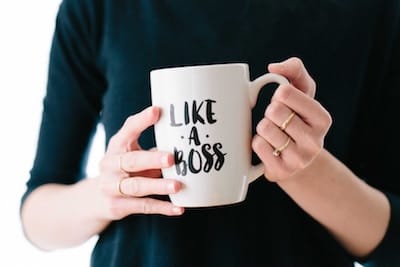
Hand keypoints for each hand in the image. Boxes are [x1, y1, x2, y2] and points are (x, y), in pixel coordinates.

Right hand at [96, 106, 183, 220]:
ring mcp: (111, 187)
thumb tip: (184, 140)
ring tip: (177, 186)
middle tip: (171, 158)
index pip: (127, 130)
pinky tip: (179, 208)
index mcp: (116, 146)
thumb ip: (152, 147)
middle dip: (152, 159)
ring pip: (136, 186)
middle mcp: (110, 165)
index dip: (141, 121)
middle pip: (131, 161)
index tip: (157, 111)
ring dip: (158, 186)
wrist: (96, 199)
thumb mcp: (132, 153)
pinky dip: (162, 208)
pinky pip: (142, 207)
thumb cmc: (124, 169)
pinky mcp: (117, 206)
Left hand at [252, 57, 331, 181]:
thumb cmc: (297, 119)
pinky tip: (268, 147)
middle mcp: (315, 141)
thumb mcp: (302, 92)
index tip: (284, 103)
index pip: (285, 93)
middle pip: (273, 111)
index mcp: (322, 119)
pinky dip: (257, 142)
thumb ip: (294, 70)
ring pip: (264, 128)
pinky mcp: (282, 171)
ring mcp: (299, 159)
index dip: (278, 95)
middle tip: (278, 121)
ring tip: (274, 134)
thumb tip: (273, 68)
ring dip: (263, 128)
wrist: (296, 160)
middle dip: (270, 112)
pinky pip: (258, 145)